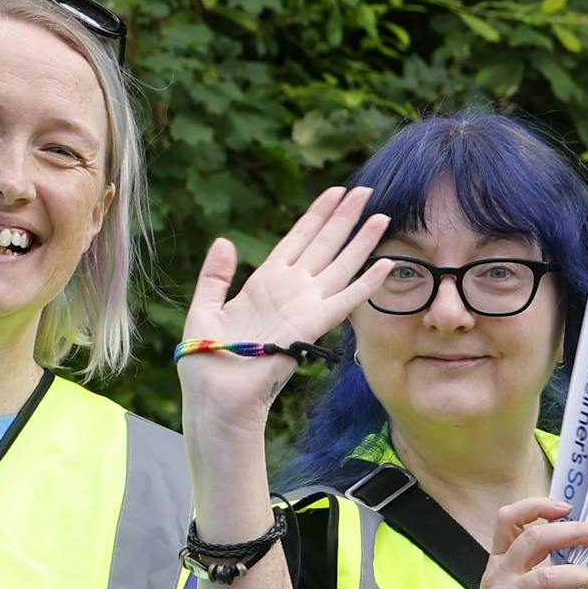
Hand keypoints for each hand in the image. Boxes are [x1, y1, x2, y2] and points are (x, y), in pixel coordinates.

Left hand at [177, 186, 393, 408]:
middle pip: (324, 245)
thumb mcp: (204, 309)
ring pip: (339, 266)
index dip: (317, 214)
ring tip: (382, 216)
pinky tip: (384, 264)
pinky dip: (365, 284)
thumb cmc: (206, 362)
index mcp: (263, 283)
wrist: (215, 397)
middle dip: (345, 218)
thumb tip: (225, 242)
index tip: (336, 191)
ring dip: (361, 242)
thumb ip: (215, 276)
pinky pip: (344, 301)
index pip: (297, 239)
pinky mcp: (311, 327)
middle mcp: (289, 291)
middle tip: (367, 192)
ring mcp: (303, 307)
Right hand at [456, 492, 587, 588]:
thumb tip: (581, 555)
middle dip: (575, 531)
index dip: (538, 506)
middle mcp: (497, 575)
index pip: (509, 519)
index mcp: (498, 563)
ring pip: (547, 574)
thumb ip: (539, 573)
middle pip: (536, 537)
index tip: (566, 507)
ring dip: (579, 575)